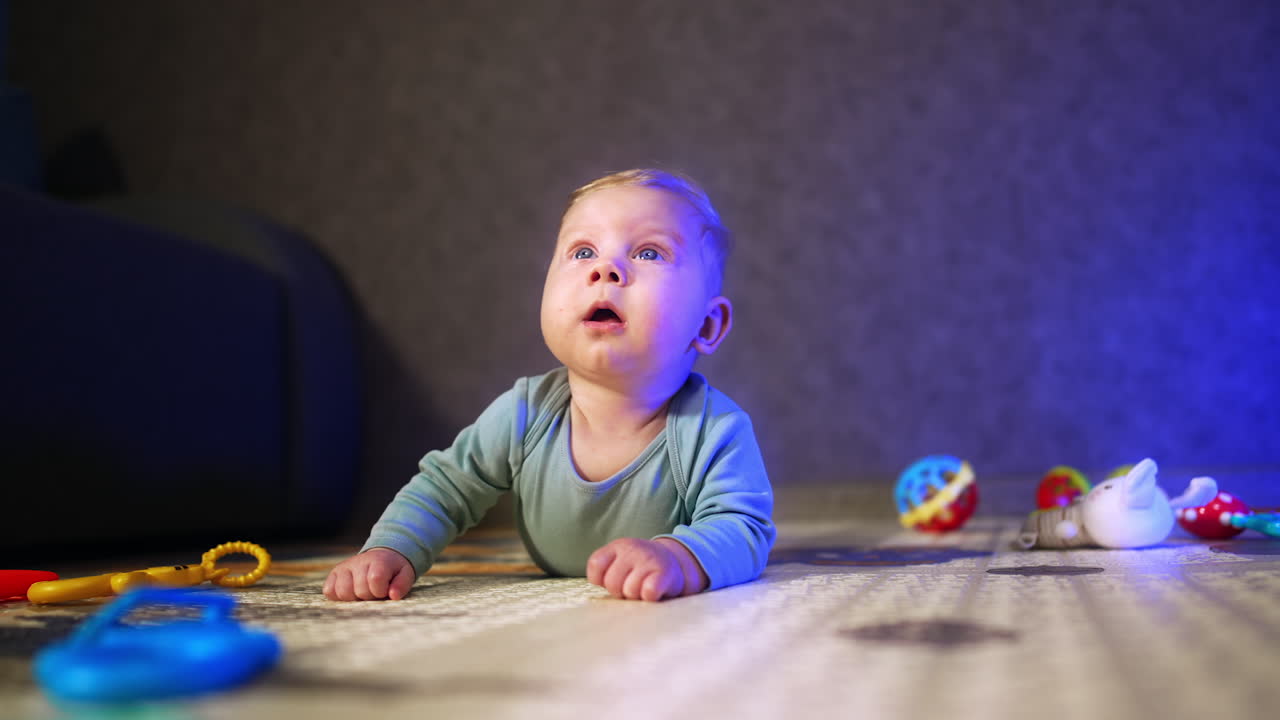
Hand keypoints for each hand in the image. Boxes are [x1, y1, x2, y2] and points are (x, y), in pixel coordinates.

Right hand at [323, 548, 414, 600]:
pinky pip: (329, 591)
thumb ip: (402, 585)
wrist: (382, 556)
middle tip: (375, 591)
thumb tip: (393, 596)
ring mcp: (344, 567)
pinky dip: (338, 596)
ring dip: (354, 598)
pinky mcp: (334, 573)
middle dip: (369, 596)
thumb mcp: (405, 574)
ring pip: (342, 592)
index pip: (375, 580)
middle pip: (359, 590)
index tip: (385, 590)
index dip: (381, 591)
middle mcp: (359, 562)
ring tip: (363, 593)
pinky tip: (351, 593)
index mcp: (378, 561)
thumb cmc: (394, 569)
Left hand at [586, 537, 707, 601]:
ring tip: (644, 587)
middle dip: (620, 591)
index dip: (600, 580)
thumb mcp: (621, 561)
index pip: (595, 566)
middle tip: (632, 586)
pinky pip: (648, 592)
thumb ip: (605, 571)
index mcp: (618, 546)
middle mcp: (633, 550)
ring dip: (636, 595)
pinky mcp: (664, 574)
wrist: (676, 561)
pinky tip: (654, 592)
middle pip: (611, 583)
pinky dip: (649, 596)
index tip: (614, 580)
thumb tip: (597, 584)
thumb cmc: (642, 567)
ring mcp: (649, 560)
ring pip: (629, 590)